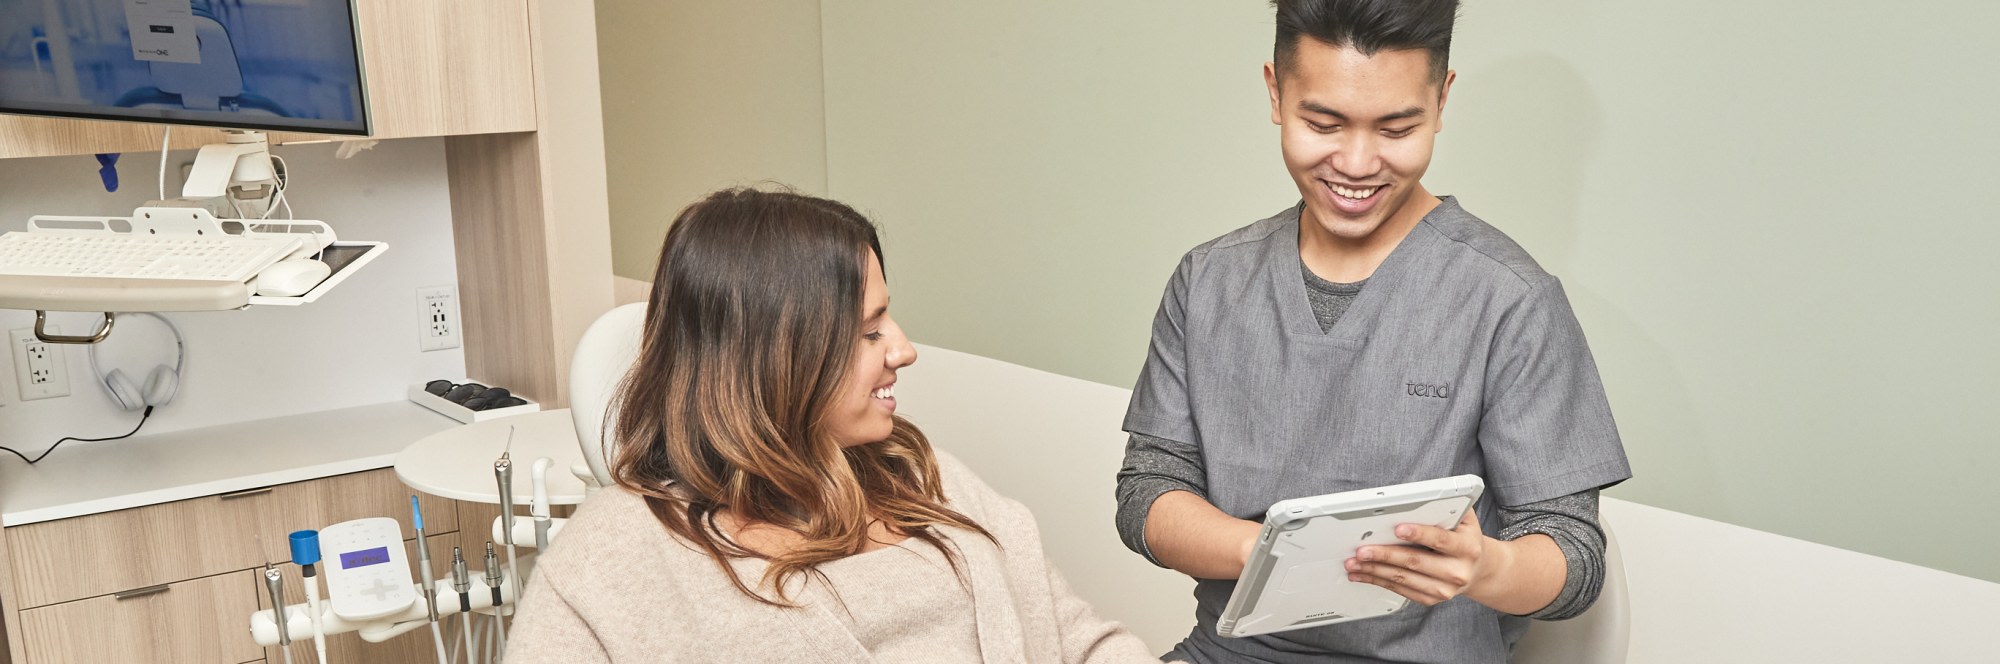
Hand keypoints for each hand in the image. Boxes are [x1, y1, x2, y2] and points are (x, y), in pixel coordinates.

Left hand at [1344, 509, 1506, 606]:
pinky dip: (1378, 581)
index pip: (1441, 540)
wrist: (1478, 570)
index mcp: (1467, 548)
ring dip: (1375, 571)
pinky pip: (1400, 590)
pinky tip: (1363, 574)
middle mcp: (1457, 571)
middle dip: (1385, 555)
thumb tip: (1421, 497)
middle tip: (1362, 550)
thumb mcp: (1465, 520)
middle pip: (1415, 562)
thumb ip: (1447, 508)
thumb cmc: (1464, 538)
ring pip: (1403, 579)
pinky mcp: (1431, 599)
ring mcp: (1444, 589)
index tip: (1398, 528)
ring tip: (1354, 563)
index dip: (1419, 534)